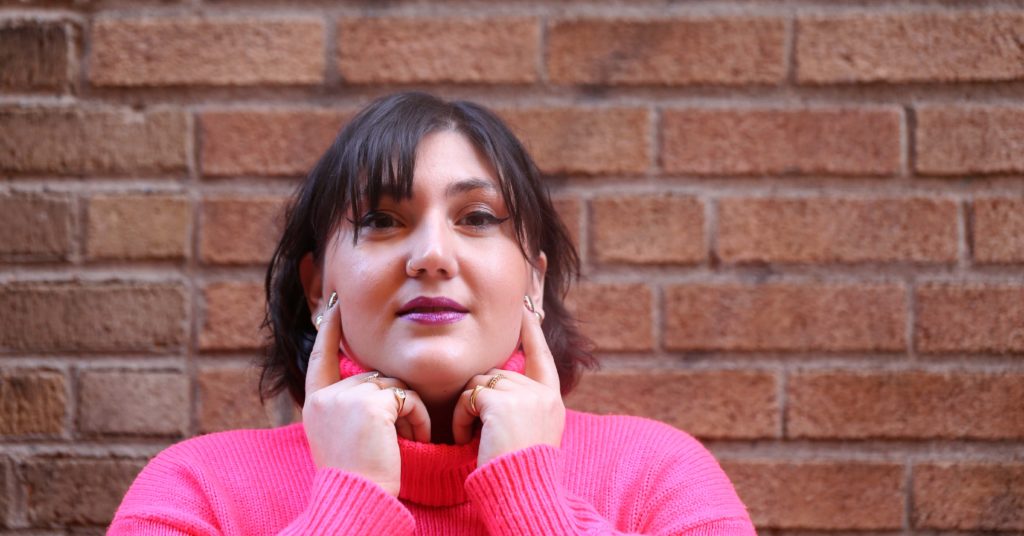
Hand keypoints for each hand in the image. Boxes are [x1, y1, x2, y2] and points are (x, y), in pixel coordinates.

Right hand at [302, 299, 430, 496]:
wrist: (359, 499)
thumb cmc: (357, 477)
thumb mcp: (341, 435)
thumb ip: (350, 405)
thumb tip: (377, 381)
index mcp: (314, 405)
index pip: (320, 358)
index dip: (328, 332)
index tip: (334, 307)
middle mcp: (325, 397)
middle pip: (373, 377)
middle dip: (393, 403)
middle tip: (396, 440)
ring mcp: (345, 397)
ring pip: (394, 385)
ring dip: (408, 412)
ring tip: (404, 442)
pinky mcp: (370, 403)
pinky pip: (407, 397)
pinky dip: (418, 418)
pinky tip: (414, 440)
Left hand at [452, 300, 565, 466]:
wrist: (520, 490)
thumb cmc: (519, 470)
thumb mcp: (532, 432)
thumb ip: (523, 404)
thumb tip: (496, 379)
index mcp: (552, 400)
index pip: (542, 357)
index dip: (533, 334)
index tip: (528, 313)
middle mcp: (542, 393)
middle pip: (497, 374)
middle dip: (481, 399)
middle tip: (480, 432)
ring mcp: (524, 395)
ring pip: (479, 383)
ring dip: (469, 410)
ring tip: (474, 438)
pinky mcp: (501, 401)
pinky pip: (469, 397)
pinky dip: (462, 419)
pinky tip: (468, 439)